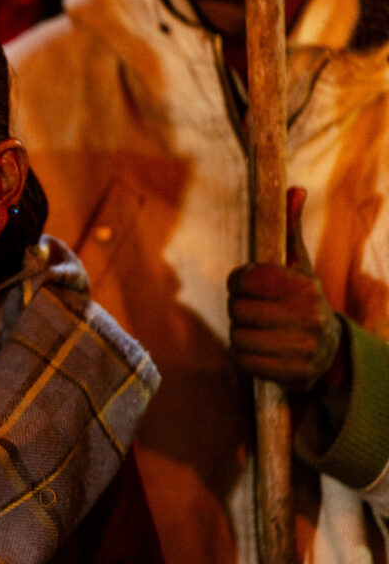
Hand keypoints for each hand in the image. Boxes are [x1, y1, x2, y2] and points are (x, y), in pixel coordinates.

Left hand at [227, 187, 342, 392]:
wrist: (329, 353)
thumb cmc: (302, 301)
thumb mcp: (299, 266)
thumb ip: (290, 229)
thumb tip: (295, 189)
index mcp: (305, 286)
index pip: (244, 278)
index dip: (239, 282)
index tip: (250, 285)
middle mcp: (308, 316)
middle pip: (236, 308)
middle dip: (240, 308)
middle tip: (258, 311)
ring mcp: (302, 348)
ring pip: (236, 335)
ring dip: (241, 333)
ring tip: (261, 330)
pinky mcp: (291, 374)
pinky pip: (241, 359)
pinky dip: (245, 355)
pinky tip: (262, 349)